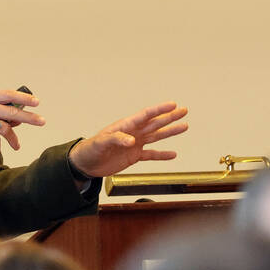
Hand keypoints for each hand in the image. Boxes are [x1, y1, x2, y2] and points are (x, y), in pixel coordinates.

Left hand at [68, 101, 188, 178]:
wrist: (86, 164)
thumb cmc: (90, 149)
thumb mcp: (100, 143)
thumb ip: (116, 139)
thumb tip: (132, 141)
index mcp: (125, 126)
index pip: (145, 115)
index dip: (159, 109)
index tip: (172, 105)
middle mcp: (133, 133)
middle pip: (155, 123)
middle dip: (170, 117)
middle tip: (184, 110)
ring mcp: (135, 144)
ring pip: (156, 136)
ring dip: (170, 132)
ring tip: (184, 126)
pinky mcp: (134, 156)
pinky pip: (151, 155)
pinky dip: (162, 155)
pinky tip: (172, 154)